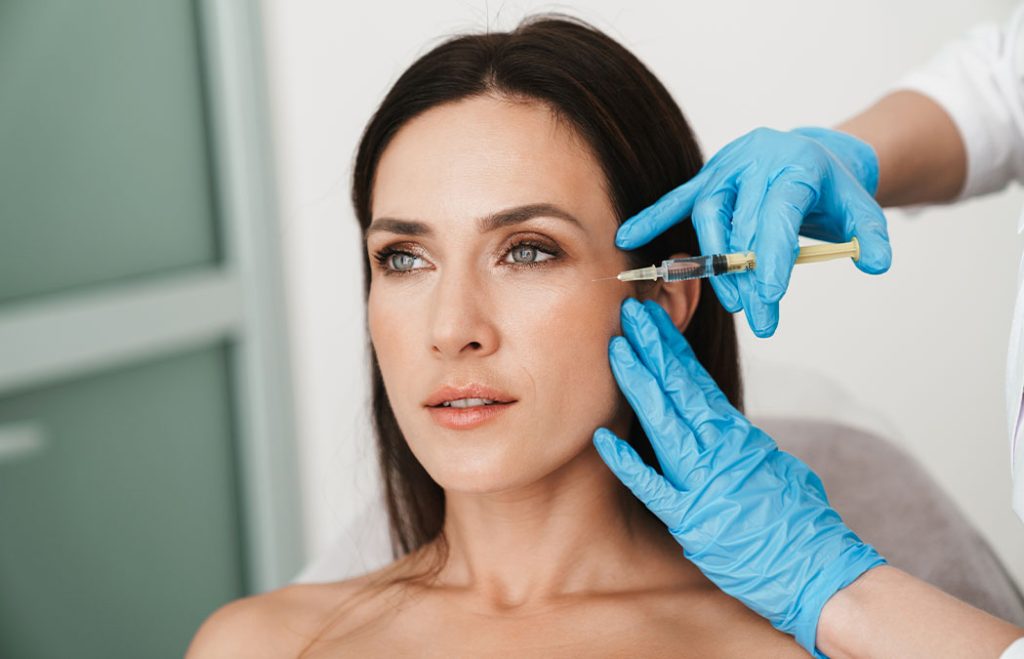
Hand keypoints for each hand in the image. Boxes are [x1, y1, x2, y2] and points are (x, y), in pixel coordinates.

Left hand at [593, 298, 885, 656]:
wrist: (821, 570)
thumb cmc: (803, 525)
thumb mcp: (777, 469)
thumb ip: (746, 447)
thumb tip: (729, 431)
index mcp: (738, 436)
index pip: (697, 382)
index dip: (672, 348)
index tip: (655, 320)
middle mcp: (719, 449)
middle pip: (678, 388)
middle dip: (651, 347)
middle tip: (629, 311)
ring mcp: (703, 481)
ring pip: (664, 420)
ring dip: (638, 382)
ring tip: (617, 347)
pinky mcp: (690, 519)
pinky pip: (651, 486)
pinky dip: (626, 461)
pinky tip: (602, 437)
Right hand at [615, 127, 891, 336]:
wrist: (812, 154)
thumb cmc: (832, 189)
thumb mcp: (860, 207)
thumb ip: (872, 235)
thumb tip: (877, 264)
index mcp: (796, 166)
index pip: (778, 214)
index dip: (771, 255)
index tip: (769, 295)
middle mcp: (757, 162)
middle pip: (742, 222)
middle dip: (747, 273)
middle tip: (758, 314)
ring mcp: (727, 167)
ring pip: (709, 213)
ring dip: (715, 261)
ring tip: (733, 300)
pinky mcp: (707, 178)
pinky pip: (677, 199)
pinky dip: (653, 217)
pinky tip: (629, 236)